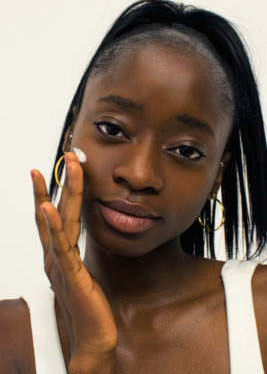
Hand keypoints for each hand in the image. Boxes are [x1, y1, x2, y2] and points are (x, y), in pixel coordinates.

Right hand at [31, 152, 117, 371]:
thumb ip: (74, 252)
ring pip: (59, 222)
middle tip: (64, 156)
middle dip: (59, 181)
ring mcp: (60, 264)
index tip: (49, 169)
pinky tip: (49, 209)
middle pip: (54, 211)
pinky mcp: (70, 274)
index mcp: (58, 254)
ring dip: (58, 193)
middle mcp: (55, 256)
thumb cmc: (87, 303)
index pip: (51, 216)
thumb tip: (76, 236)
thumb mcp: (81, 270)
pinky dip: (53, 226)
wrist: (93, 335)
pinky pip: (61, 247)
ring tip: (58, 168)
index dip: (48, 191)